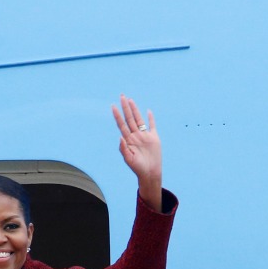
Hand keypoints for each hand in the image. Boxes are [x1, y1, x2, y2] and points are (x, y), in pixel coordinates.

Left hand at [112, 94, 161, 210]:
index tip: (113, 106)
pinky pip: (152, 126)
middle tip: (121, 96)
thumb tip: (120, 137)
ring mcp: (145, 136)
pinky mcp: (154, 138)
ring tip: (130, 100)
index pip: (121, 124)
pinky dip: (151, 118)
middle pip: (129, 118)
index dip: (117, 115)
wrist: (150, 172)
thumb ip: (123, 148)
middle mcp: (135, 136)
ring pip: (139, 119)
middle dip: (125, 107)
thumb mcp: (128, 159)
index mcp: (128, 140)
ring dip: (135, 110)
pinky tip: (148, 111)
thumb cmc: (137, 168)